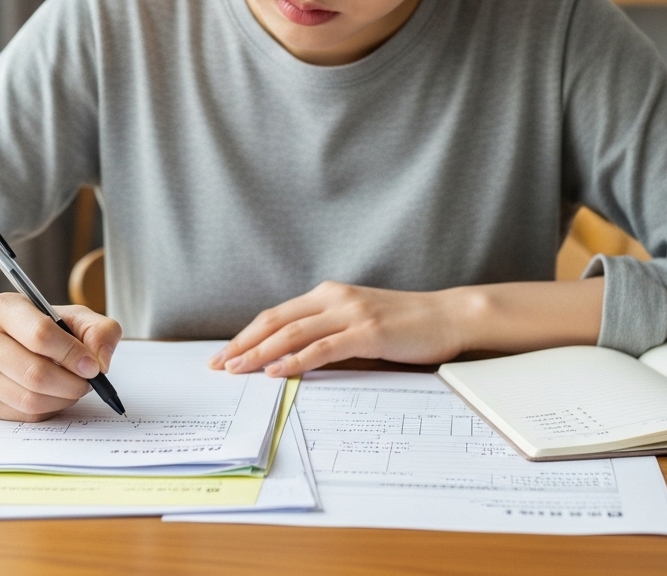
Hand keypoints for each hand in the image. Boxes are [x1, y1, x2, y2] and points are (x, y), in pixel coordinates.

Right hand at [0, 293, 121, 421]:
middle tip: (88, 382)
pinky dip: (48, 409)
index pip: (41, 336)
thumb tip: (101, 362)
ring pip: (29, 400)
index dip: (73, 355)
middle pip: (35, 374)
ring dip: (63, 399)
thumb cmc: (38, 326)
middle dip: (72, 383)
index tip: (93, 366)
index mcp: (3, 308)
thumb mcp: (70, 316)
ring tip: (73, 387)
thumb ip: (98, 330)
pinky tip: (54, 396)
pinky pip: (23, 415)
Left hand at [207, 281, 473, 377]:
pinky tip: (277, 371)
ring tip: (237, 369)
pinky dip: (296, 360)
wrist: (449, 316)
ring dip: (260, 353)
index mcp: (328, 294)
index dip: (246, 334)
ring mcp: (350, 313)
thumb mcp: (359, 323)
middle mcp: (334, 298)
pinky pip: (323, 348)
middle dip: (242, 344)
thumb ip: (329, 334)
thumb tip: (293, 360)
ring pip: (293, 333)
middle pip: (276, 321)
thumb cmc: (406, 325)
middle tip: (217, 365)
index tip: (224, 354)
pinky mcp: (368, 332)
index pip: (276, 314)